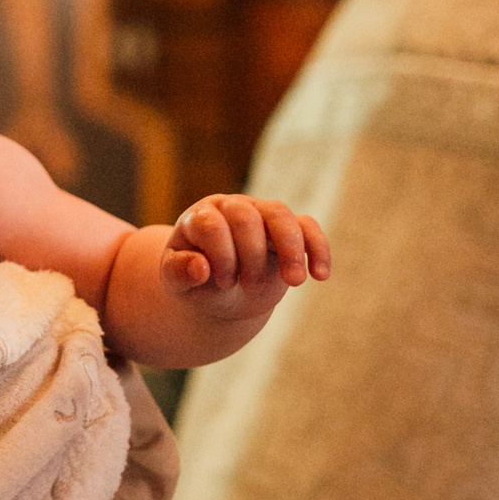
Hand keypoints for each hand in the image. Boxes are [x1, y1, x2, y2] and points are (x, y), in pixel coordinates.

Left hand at [163, 194, 328, 320]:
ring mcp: (261, 214)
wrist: (222, 291)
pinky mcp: (288, 228)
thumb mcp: (177, 282)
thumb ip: (178, 273)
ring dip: (290, 249)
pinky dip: (318, 249)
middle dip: (251, 256)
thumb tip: (200, 267)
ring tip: (295, 282)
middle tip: (248, 287)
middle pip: (247, 217)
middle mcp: (231, 207)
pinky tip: (321, 275)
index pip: (212, 225)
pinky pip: (308, 226)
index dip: (221, 256)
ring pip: (280, 215)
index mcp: (200, 217)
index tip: (223, 283)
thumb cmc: (196, 282)